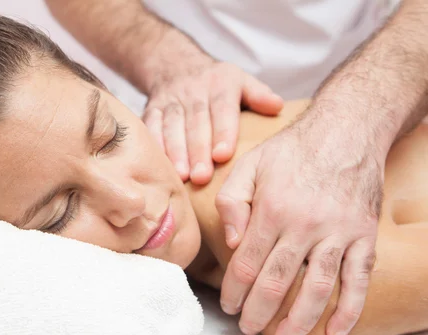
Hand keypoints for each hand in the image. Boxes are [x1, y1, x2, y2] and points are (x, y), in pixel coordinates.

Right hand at [142, 57, 282, 184]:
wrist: (174, 64)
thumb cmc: (215, 83)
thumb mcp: (240, 81)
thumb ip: (258, 95)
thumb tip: (277, 106)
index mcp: (220, 84)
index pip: (222, 109)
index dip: (222, 132)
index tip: (223, 155)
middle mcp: (193, 91)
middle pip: (196, 122)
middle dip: (198, 151)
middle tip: (202, 176)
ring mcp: (170, 100)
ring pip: (172, 126)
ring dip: (176, 152)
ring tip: (182, 176)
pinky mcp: (151, 109)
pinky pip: (150, 128)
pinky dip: (154, 147)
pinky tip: (159, 167)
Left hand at [215, 115, 382, 334]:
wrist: (346, 131)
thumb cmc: (291, 150)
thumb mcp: (248, 164)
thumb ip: (231, 202)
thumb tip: (229, 241)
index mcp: (272, 210)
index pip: (246, 264)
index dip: (234, 291)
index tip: (229, 306)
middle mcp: (305, 225)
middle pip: (277, 283)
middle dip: (258, 312)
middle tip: (248, 329)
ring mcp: (339, 233)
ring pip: (317, 289)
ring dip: (298, 320)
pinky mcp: (365, 236)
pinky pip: (358, 281)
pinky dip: (349, 311)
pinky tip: (336, 333)